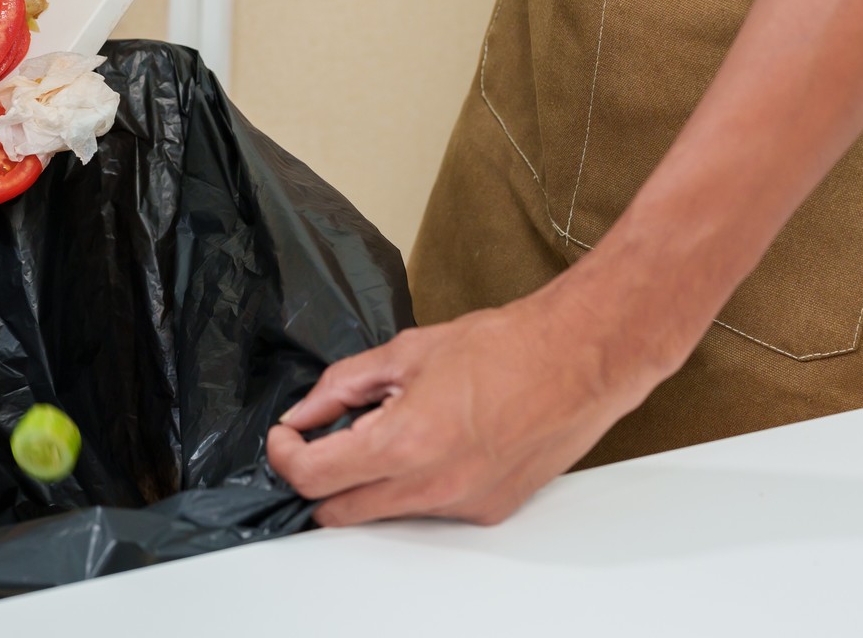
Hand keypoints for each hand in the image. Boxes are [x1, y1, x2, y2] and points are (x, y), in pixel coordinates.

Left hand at [266, 280, 673, 526]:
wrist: (577, 361)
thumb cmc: (505, 348)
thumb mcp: (407, 352)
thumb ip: (345, 385)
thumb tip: (307, 410)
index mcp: (405, 442)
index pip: (314, 476)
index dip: (284, 456)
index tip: (286, 436)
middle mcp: (432, 487)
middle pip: (339, 511)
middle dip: (318, 478)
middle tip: (320, 440)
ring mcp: (461, 504)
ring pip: (383, 513)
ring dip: (367, 482)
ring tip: (391, 428)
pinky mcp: (486, 512)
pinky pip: (427, 510)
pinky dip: (412, 484)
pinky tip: (434, 441)